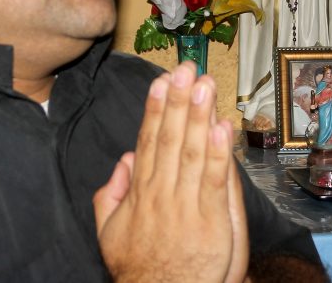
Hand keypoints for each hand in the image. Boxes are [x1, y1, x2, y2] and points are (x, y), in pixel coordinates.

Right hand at [93, 63, 248, 281]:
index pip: (149, 141)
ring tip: (204, 86)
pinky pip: (215, 181)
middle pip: (171, 139)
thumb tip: (124, 160)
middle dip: (179, 101)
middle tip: (186, 68)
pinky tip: (223, 128)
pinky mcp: (211, 221)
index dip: (157, 109)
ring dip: (199, 116)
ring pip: (193, 153)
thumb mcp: (109, 231)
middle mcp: (162, 193)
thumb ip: (111, 194)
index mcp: (140, 193)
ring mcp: (186, 206)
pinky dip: (220, 154)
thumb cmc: (142, 270)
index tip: (163, 81)